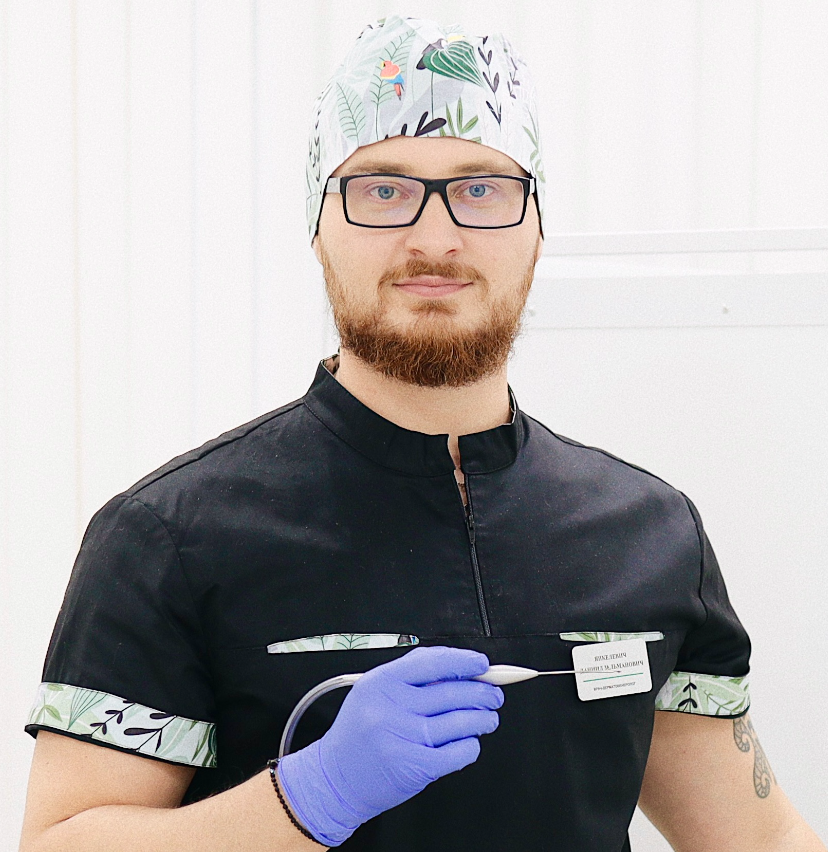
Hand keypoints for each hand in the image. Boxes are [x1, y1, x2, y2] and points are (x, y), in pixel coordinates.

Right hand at [277, 645, 503, 845]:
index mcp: (382, 682)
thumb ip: (413, 677)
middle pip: (454, 692)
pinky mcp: (414, 767)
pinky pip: (458, 753)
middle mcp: (391, 707)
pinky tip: (470, 743)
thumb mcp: (376, 691)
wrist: (335, 778)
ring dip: (484, 719)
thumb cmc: (360, 733)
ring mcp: (403, 738)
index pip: (434, 662)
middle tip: (494, 695)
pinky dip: (471, 747)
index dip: (465, 661)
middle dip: (484, 692)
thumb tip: (461, 669)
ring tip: (488, 719)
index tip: (483, 665)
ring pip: (462, 722)